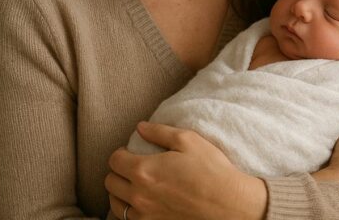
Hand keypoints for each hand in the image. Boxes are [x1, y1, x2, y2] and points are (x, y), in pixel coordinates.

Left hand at [105, 122, 266, 219]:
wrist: (228, 204)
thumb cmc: (211, 169)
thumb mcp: (188, 140)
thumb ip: (160, 132)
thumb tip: (140, 127)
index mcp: (144, 170)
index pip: (114, 160)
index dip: (121, 152)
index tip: (130, 151)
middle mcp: (138, 194)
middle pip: (110, 182)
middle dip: (118, 171)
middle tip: (132, 167)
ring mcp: (144, 214)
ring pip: (115, 204)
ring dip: (120, 192)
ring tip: (135, 185)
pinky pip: (127, 219)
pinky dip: (129, 210)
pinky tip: (141, 203)